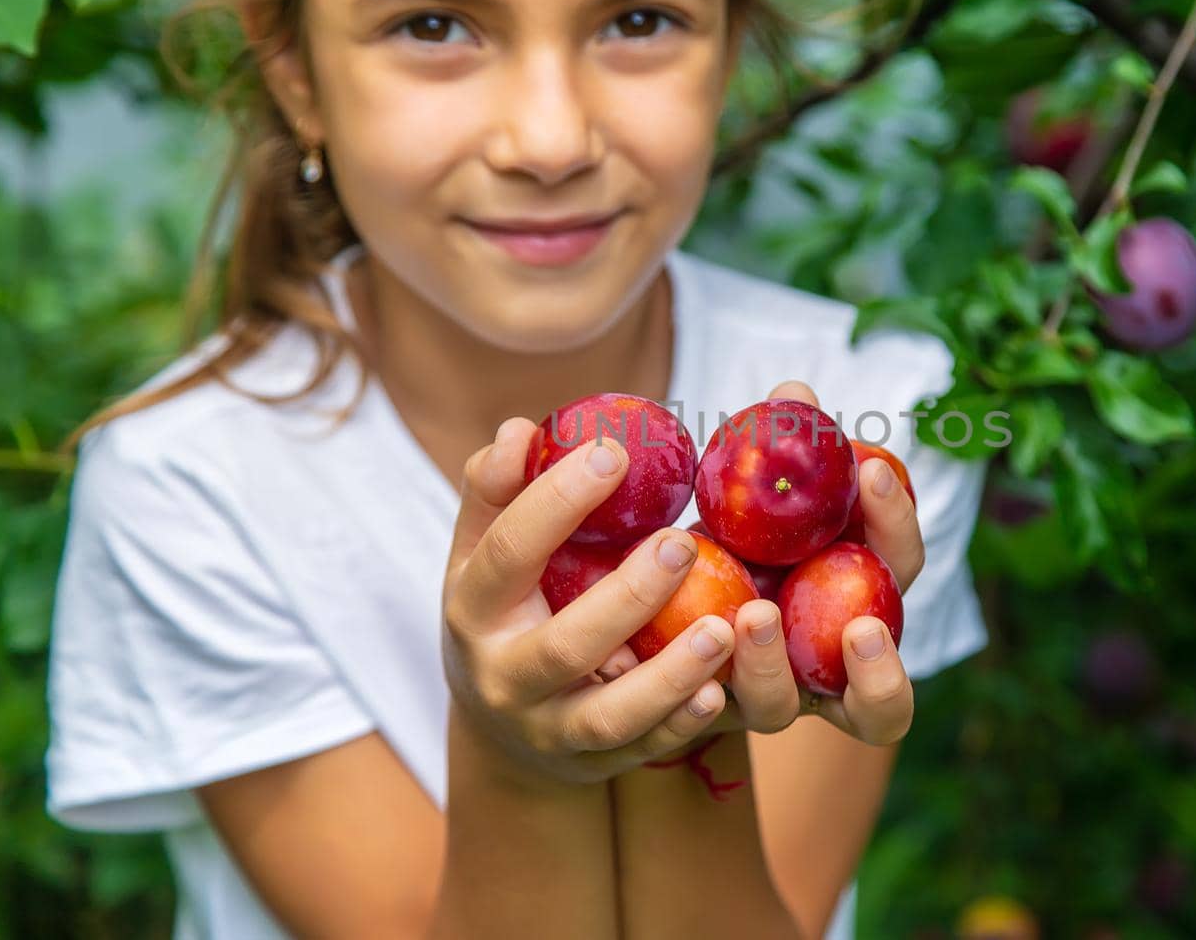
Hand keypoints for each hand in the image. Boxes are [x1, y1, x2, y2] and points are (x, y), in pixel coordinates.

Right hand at [440, 419, 738, 789]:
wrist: (499, 729)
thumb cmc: (505, 610)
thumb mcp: (483, 554)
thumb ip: (496, 491)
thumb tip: (517, 431)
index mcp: (474, 608)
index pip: (508, 553)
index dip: (555, 501)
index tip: (612, 450)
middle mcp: (504, 677)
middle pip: (564, 645)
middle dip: (627, 597)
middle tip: (683, 541)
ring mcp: (549, 730)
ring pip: (608, 716)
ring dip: (667, 676)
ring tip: (721, 628)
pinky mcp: (594, 764)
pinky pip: (642, 750)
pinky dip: (680, 724)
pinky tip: (721, 690)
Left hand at [599, 381, 922, 747]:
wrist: (648, 599)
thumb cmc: (729, 531)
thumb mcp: (752, 494)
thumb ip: (778, 451)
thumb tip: (794, 395)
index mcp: (855, 598)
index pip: (898, 562)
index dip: (895, 520)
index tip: (868, 469)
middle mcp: (822, 668)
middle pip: (884, 696)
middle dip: (882, 666)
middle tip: (861, 626)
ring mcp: (761, 699)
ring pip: (786, 713)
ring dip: (771, 667)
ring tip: (750, 617)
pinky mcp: (695, 714)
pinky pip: (700, 719)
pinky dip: (686, 696)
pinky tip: (660, 659)